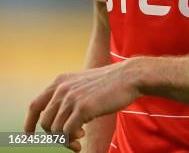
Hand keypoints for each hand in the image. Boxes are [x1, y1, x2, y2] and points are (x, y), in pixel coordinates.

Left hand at [24, 60, 139, 151]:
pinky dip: (71, 140)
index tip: (30, 136)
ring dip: (65, 140)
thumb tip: (59, 123)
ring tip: (80, 137)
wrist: (128, 77)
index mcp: (60, 81)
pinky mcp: (82, 108)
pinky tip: (83, 136)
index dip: (29, 123)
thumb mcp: (82, 84)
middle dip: (54, 136)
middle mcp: (62, 88)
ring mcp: (71, 98)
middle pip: (45, 122)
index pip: (35, 105)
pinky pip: (67, 133)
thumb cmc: (109, 84)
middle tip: (71, 139)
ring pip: (55, 130)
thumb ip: (68, 96)